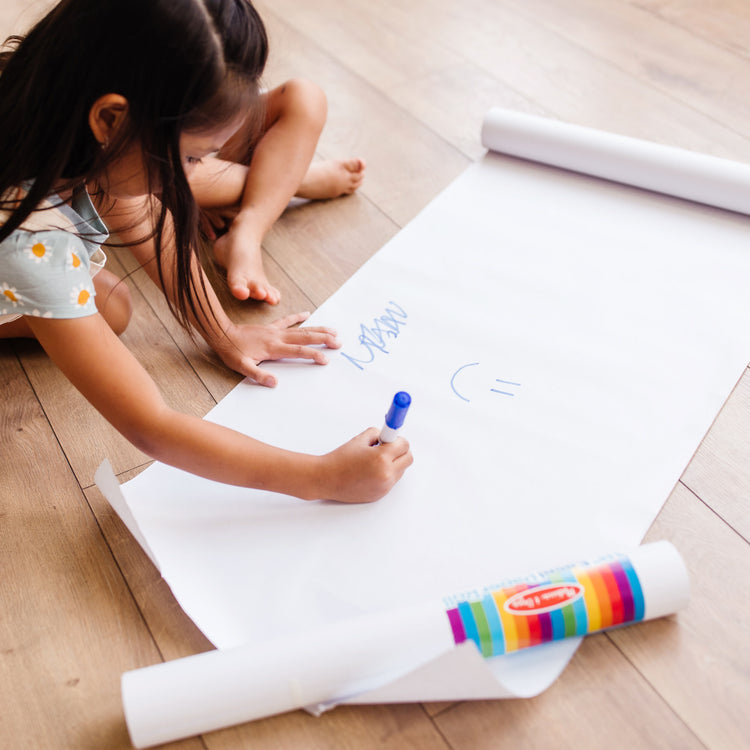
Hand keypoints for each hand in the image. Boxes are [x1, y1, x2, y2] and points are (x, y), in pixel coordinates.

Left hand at [214, 312, 339, 386]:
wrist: (222, 334)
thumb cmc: (231, 352)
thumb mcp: (242, 367)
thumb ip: (258, 375)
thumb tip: (274, 383)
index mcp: (273, 348)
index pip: (298, 352)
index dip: (313, 355)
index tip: (326, 359)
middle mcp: (278, 337)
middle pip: (305, 337)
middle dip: (323, 339)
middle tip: (339, 342)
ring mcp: (275, 330)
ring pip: (301, 329)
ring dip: (317, 329)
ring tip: (333, 331)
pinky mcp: (271, 327)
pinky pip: (287, 320)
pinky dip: (298, 317)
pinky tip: (308, 314)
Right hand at [318, 428, 412, 502]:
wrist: (326, 479)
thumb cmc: (340, 459)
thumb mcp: (359, 439)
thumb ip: (377, 434)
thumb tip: (389, 435)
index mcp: (381, 457)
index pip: (404, 445)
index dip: (397, 440)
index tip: (392, 438)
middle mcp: (385, 473)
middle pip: (408, 458)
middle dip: (400, 451)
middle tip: (387, 448)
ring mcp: (384, 486)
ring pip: (401, 470)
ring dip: (394, 463)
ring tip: (374, 461)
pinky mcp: (380, 494)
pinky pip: (391, 481)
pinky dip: (386, 474)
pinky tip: (370, 472)